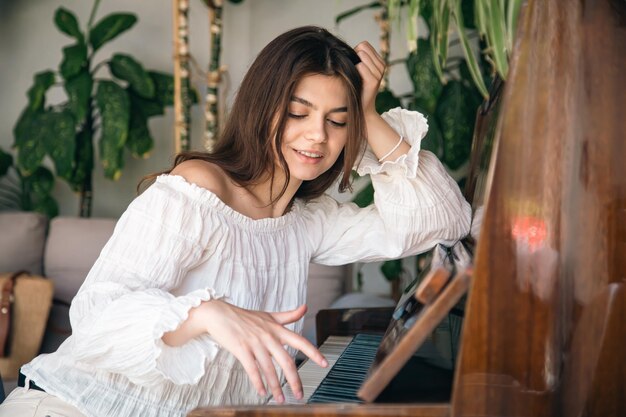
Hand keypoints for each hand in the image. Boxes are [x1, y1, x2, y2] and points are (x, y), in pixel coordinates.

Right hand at [201, 300, 327, 402]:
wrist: (219, 314)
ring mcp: (255, 343)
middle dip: (294, 380)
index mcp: (277, 329)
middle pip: (286, 361)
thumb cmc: (245, 316)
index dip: (313, 352)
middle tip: (300, 394)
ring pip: (269, 369)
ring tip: (280, 399)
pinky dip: (258, 382)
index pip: (300, 341)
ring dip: (275, 387)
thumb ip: (288, 316)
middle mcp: (269, 336)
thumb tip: (305, 308)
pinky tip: (262, 392)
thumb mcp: (269, 315)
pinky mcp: (241, 349)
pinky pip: (252, 369)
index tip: (324, 364)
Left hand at [354, 41, 384, 115]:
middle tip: (354, 73)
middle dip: (354, 57)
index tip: (355, 66)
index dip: (355, 52)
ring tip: (356, 78)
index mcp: (380, 62)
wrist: (362, 109)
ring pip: (362, 56)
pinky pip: (360, 66)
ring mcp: (379, 73)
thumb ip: (358, 57)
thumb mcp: (360, 71)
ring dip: (354, 65)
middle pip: (362, 48)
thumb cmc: (357, 88)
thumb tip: (346, 48)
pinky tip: (356, 81)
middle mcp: (382, 66)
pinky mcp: (374, 81)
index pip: (365, 45)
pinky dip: (355, 71)